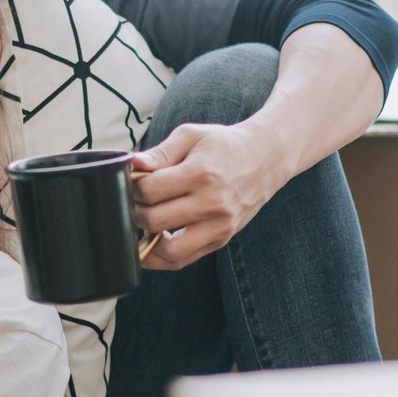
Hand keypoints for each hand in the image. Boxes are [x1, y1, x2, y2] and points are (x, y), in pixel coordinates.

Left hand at [130, 121, 288, 269]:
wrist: (265, 159)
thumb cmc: (224, 145)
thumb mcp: (191, 136)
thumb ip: (160, 152)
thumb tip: (133, 164)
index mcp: (201, 173)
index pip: (150, 190)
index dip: (132, 187)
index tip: (133, 182)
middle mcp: (212, 203)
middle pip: (154, 220)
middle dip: (135, 211)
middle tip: (136, 201)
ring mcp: (219, 226)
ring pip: (168, 251)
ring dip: (146, 240)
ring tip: (145, 223)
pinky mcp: (221, 240)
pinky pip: (183, 261)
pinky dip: (162, 257)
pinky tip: (155, 241)